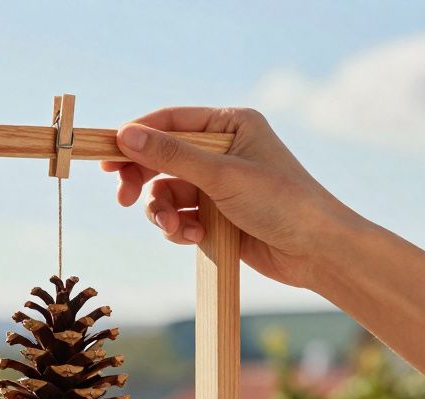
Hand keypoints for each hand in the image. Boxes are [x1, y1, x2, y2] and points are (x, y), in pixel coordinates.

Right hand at [102, 106, 370, 289]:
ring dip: (163, 211)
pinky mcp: (217, 214)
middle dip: (143, 178)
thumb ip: (172, 155)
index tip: (107, 155)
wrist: (317, 252)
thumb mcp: (222, 176)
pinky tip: (193, 238)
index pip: (171, 121)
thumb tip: (126, 135)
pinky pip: (180, 214)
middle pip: (163, 156)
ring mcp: (219, 183)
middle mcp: (223, 150)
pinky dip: (179, 227)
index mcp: (231, 125)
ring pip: (167, 191)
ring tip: (174, 228)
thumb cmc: (282, 202)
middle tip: (123, 196)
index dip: (137, 136)